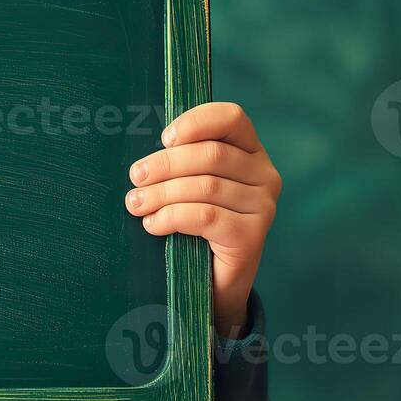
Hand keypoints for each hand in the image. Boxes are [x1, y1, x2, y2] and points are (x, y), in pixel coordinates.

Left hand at [125, 102, 280, 337]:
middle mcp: (264, 175)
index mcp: (251, 152)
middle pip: (211, 154)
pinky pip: (205, 217)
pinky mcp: (252, 236)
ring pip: (204, 186)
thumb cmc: (195, 225)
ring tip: (137, 203)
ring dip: (161, 193)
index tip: (164, 138)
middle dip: (166, 164)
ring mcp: (263, 206)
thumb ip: (181, 161)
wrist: (213, 282)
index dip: (196, 121)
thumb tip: (144, 157)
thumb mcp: (190, 185)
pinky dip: (171, 217)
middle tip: (136, 177)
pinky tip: (153, 224)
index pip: (231, 118)